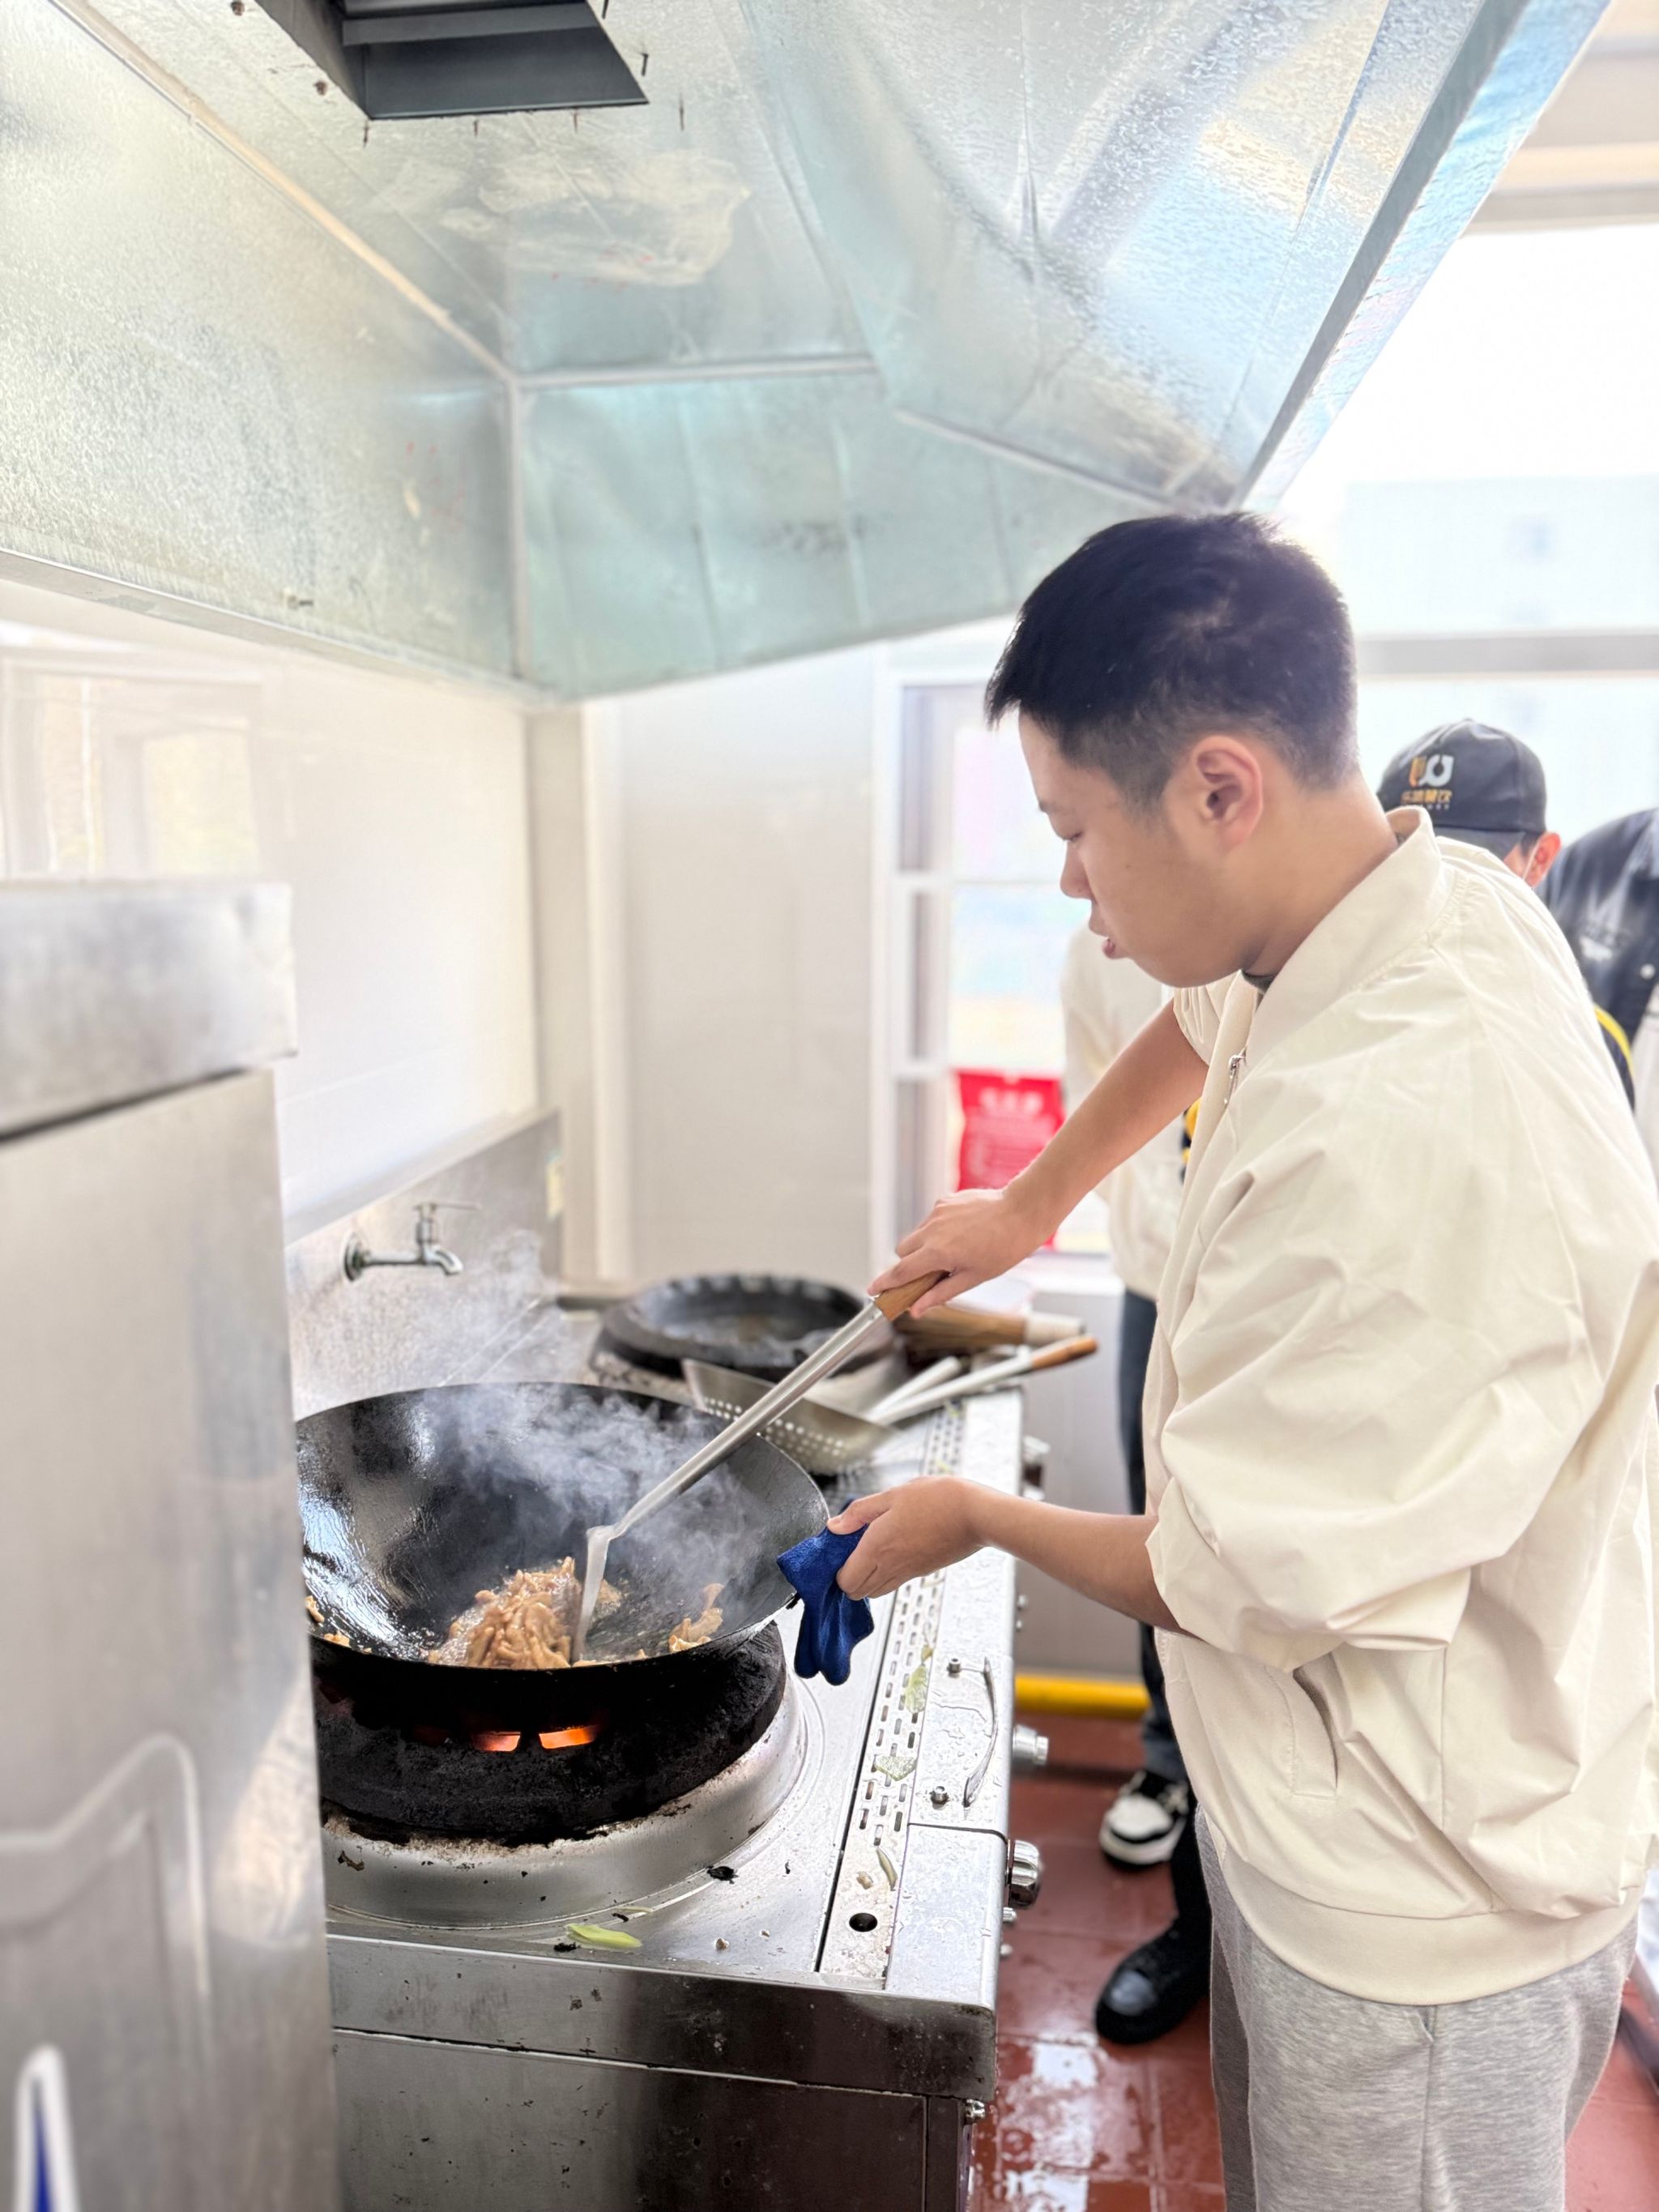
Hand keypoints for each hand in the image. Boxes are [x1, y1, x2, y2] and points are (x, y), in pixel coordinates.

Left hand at [829, 1478, 986, 1598]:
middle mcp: (891, 1566)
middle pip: (857, 1592)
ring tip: (871, 1550)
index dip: (836, 1569)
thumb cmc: (938, 1499)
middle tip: (851, 1551)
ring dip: (866, 1577)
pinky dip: (885, 1574)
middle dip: (849, 1577)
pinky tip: (892, 1549)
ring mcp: (908, 1572)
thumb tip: (835, 1526)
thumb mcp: (892, 1495)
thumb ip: (859, 1512)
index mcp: (877, 1547)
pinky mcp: (922, 1571)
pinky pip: (895, 1582)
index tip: (839, 1550)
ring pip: (876, 1591)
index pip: (845, 1581)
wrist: (975, 1514)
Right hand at [869, 1187, 1046, 1314]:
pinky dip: (937, 1231)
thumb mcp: (973, 1278)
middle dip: (908, 1264)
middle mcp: (932, 1230)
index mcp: (938, 1252)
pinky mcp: (945, 1201)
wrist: (1022, 1212)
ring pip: (916, 1235)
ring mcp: (938, 1212)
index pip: (901, 1271)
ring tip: (954, 1252)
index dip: (884, 1283)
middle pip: (902, 1251)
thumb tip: (917, 1310)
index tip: (872, 1291)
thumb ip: (940, 1293)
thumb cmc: (1004, 1248)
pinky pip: (931, 1221)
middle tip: (929, 1275)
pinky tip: (962, 1234)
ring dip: (924, 1247)